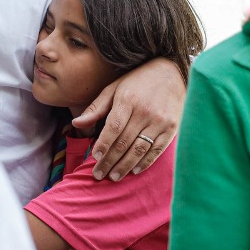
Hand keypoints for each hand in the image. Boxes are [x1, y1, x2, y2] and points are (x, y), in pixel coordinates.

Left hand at [73, 58, 184, 180]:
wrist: (171, 72)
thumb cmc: (137, 81)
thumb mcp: (114, 89)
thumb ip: (96, 108)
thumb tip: (76, 124)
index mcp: (128, 100)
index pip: (113, 128)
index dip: (103, 144)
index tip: (94, 157)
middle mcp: (145, 112)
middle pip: (124, 142)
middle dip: (109, 161)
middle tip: (99, 175)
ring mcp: (160, 121)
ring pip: (140, 149)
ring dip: (125, 166)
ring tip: (114, 177)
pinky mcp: (172, 127)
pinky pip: (157, 150)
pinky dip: (145, 162)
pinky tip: (134, 170)